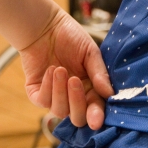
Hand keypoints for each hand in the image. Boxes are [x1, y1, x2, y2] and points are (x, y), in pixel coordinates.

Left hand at [18, 9, 113, 129]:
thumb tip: (110, 94)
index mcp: (90, 90)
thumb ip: (100, 74)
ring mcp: (55, 97)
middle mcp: (73, 97)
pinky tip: (50, 70)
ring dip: (61, 91)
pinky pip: (43, 101)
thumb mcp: (90, 53)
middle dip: (77, 103)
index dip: (96, 116)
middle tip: (75, 80)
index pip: (95, 109)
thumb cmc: (71, 38)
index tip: (97, 121)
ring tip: (60, 69)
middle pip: (77, 118)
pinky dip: (47, 86)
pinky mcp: (37, 93)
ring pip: (59, 111)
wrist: (45, 26)